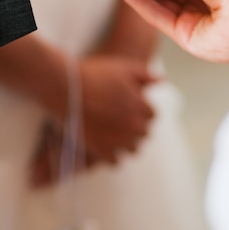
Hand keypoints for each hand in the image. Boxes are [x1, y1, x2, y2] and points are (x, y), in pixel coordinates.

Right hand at [29, 54, 157, 186]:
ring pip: (133, 149)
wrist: (66, 86)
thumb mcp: (124, 68)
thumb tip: (161, 80)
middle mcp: (133, 127)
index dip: (142, 108)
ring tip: (114, 131)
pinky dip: (113, 154)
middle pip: (144, 133)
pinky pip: (116, 161)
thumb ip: (146, 75)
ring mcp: (118, 141)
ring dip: (127, 141)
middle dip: (136, 125)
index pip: (152, 115)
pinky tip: (104, 142)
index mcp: (141, 107)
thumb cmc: (96, 74)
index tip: (131, 105)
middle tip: (121, 117)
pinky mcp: (102, 151)